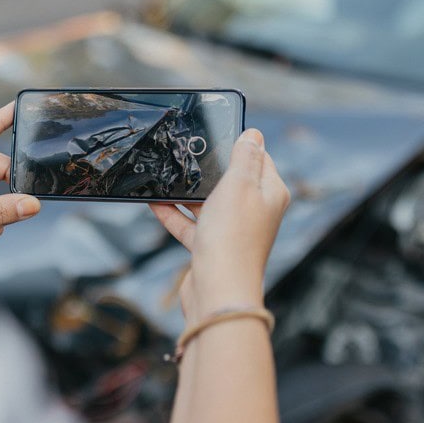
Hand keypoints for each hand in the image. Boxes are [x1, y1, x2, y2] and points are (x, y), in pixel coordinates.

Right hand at [150, 129, 289, 319]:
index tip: (218, 132)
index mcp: (269, 193)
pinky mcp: (211, 247)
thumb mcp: (239, 184)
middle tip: (187, 151)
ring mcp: (232, 230)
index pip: (260, 159)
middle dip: (209, 168)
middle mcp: (255, 212)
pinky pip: (191, 225)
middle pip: (232, 181)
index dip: (240, 145)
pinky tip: (154, 203)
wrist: (218, 290)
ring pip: (208, 203)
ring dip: (187, 191)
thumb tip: (254, 134)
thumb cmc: (233, 237)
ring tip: (165, 174)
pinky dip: (174, 214)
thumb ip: (245, 157)